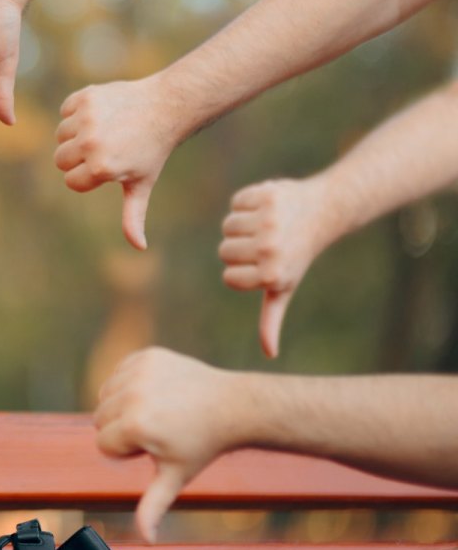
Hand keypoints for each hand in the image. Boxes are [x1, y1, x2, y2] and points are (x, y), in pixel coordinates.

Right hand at [53, 77, 184, 249]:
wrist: (165, 107)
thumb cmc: (152, 151)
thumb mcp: (141, 185)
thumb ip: (133, 216)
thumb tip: (139, 246)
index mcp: (102, 168)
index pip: (71, 181)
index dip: (87, 177)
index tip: (108, 167)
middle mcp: (91, 143)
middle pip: (60, 160)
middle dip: (77, 157)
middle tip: (105, 148)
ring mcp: (87, 119)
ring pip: (61, 135)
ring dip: (76, 134)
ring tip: (104, 130)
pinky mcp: (85, 97)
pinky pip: (65, 111)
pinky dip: (77, 112)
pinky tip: (102, 113)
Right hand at [94, 347, 242, 541]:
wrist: (232, 406)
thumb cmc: (202, 445)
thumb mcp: (175, 476)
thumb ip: (152, 506)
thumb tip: (146, 539)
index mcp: (136, 425)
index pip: (103, 444)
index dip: (127, 452)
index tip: (156, 447)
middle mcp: (133, 394)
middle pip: (99, 419)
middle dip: (121, 428)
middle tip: (159, 430)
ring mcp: (139, 371)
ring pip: (105, 395)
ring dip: (122, 405)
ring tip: (157, 411)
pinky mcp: (146, 355)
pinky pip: (118, 372)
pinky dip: (130, 383)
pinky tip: (157, 392)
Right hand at [219, 177, 332, 357]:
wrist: (324, 213)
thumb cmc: (297, 256)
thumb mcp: (284, 288)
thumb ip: (271, 320)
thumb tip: (269, 353)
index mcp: (272, 276)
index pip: (229, 277)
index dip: (240, 272)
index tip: (261, 266)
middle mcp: (271, 250)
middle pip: (224, 251)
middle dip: (239, 247)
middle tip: (266, 243)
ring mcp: (270, 222)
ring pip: (228, 225)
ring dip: (242, 223)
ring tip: (267, 225)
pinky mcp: (268, 196)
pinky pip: (237, 202)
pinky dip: (248, 202)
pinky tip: (267, 206)